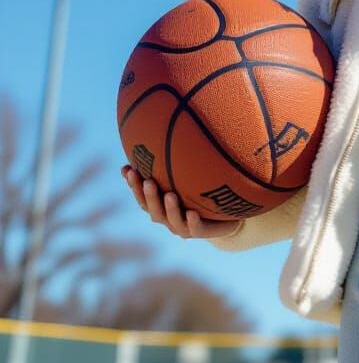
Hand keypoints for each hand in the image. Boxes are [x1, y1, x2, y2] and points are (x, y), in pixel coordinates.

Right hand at [122, 165, 242, 238]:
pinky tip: (191, 213)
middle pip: (152, 209)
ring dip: (169, 208)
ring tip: (169, 194)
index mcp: (161, 204)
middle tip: (147, 180)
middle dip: (148, 195)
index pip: (142, 195)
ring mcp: (183, 226)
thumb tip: (166, 130)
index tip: (126, 169)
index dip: (133, 184)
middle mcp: (168, 216)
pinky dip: (192, 221)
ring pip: (171, 220)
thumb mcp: (190, 175)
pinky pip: (195, 228)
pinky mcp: (201, 232)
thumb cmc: (203, 192)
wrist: (227, 215)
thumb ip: (177, 161)